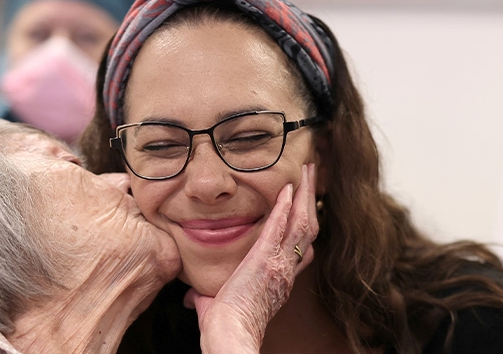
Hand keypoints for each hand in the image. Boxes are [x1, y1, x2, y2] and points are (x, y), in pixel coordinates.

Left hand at [184, 164, 318, 352]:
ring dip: (306, 193)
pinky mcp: (266, 258)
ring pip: (304, 222)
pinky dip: (288, 205)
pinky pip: (282, 225)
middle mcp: (286, 269)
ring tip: (308, 170)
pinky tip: (289, 186)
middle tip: (312, 174)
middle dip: (311, 198)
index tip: (304, 204)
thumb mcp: (218, 304)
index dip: (304, 222)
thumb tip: (190, 298)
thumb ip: (207, 295)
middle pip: (308, 227)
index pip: (298, 246)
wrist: (229, 333)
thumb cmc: (223, 325)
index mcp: (278, 278)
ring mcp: (280, 263)